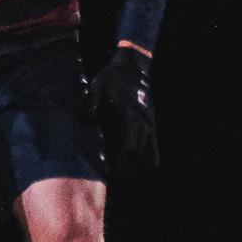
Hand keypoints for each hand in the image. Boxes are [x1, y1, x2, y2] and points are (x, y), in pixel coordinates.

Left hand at [90, 46, 159, 176]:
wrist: (133, 69)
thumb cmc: (110, 79)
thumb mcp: (96, 88)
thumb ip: (91, 104)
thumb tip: (86, 119)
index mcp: (128, 114)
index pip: (128, 144)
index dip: (120, 159)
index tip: (110, 167)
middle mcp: (142, 121)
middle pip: (138, 152)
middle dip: (127, 166)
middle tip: (114, 172)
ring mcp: (149, 123)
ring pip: (150, 152)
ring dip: (139, 165)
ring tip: (127, 172)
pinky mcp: (152, 123)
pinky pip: (156, 147)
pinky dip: (150, 158)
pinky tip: (140, 166)